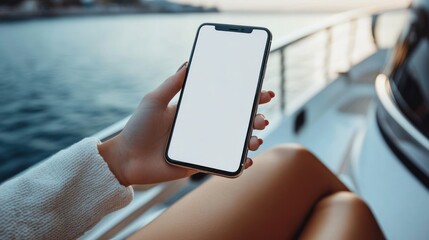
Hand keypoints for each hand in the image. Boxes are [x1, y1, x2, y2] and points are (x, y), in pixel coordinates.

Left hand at [98, 63, 274, 185]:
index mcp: (196, 110)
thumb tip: (188, 62)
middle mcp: (203, 127)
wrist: (126, 158)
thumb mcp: (154, 100)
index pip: (226, 101)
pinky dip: (238, 165)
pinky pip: (223, 165)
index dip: (246, 97)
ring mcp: (203, 146)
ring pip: (234, 144)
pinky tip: (246, 160)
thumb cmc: (138, 127)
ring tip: (255, 139)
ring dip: (250, 141)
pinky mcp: (199, 164)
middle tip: (261, 119)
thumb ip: (172, 83)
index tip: (262, 93)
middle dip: (254, 120)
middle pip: (236, 122)